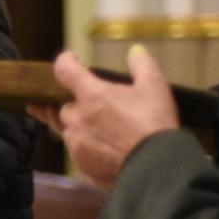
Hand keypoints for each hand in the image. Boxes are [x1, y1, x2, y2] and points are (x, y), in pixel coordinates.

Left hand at [28, 44, 178, 188]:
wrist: (155, 168)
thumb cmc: (154, 123)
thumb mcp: (155, 87)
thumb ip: (142, 65)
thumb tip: (134, 51)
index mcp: (91, 95)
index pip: (63, 71)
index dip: (64, 61)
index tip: (70, 59)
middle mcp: (76, 118)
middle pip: (63, 104)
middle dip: (75, 101)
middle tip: (93, 102)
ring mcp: (75, 143)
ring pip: (67, 128)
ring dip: (78, 124)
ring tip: (97, 125)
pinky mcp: (79, 163)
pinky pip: (75, 149)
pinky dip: (84, 144)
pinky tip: (101, 146)